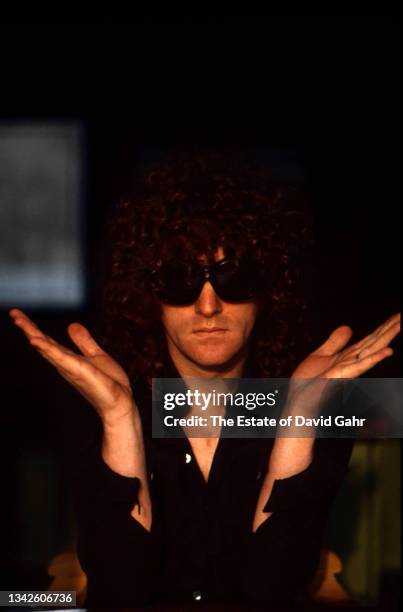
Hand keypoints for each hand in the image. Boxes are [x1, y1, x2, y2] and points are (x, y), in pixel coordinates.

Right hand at [9, 308, 134, 424]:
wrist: (120, 402)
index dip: (33, 328)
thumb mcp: (96, 356)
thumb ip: (84, 341)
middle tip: (14, 313)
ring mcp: (70, 367)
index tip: (18, 315)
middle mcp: (65, 364)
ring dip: (33, 334)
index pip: (47, 341)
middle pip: (42, 343)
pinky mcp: (79, 370)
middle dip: (28, 328)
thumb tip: (71, 325)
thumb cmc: (108, 383)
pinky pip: (60, 357)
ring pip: (47, 348)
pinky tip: (35, 340)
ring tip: (19, 320)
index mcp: (68, 359)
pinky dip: (47, 348)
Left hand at [292, 312, 399, 379]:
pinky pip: (360, 366)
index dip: (383, 327)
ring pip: (370, 351)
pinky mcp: (339, 377)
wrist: (297, 399)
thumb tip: (349, 327)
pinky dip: (374, 358)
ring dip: (386, 338)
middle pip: (373, 342)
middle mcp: (351, 362)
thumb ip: (335, 342)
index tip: (397, 315)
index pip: (369, 339)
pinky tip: (388, 351)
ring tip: (400, 325)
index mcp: (348, 356)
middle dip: (389, 329)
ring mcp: (347, 370)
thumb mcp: (320, 355)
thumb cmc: (308, 382)